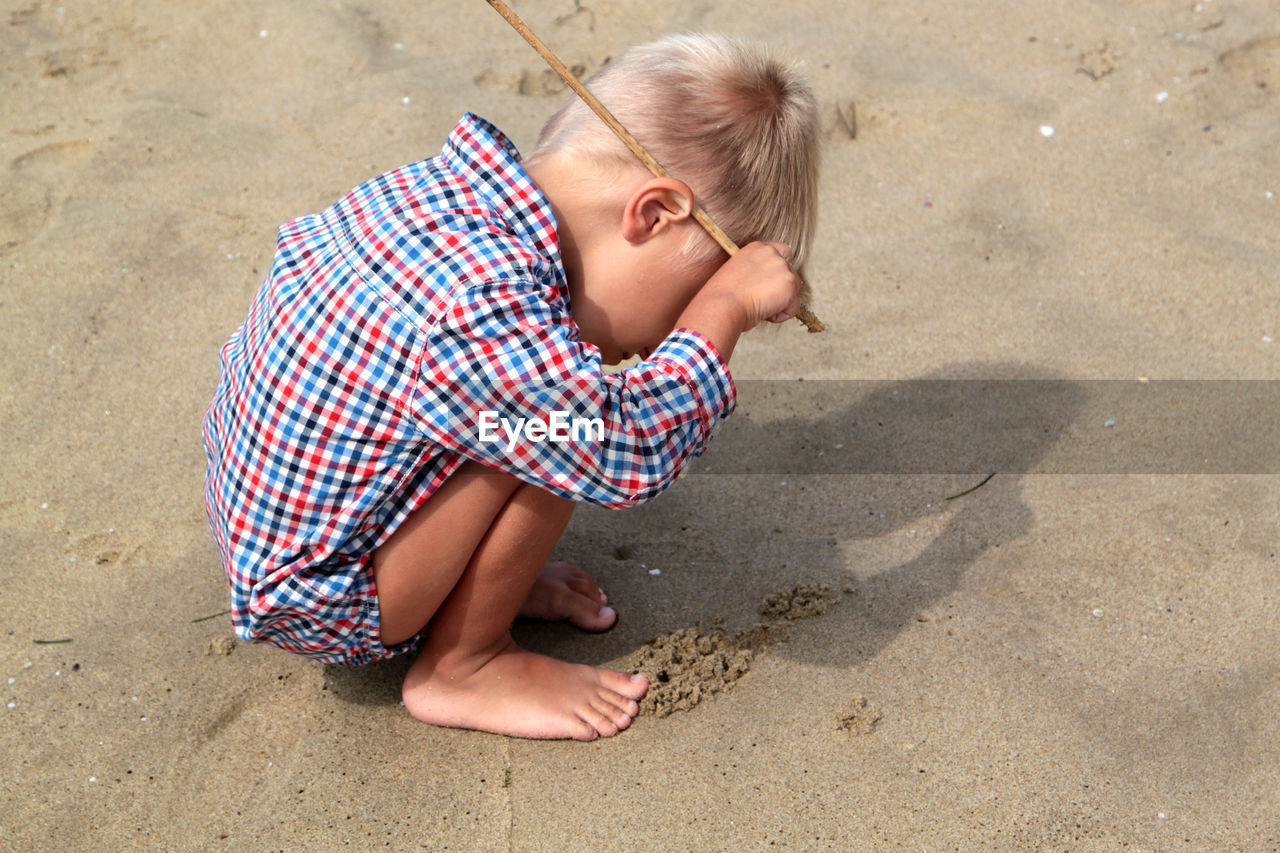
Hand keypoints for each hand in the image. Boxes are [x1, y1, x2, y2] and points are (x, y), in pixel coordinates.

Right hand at [673, 241, 802, 363]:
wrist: (721, 305)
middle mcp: (772, 254)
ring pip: (794, 289)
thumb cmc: (722, 297)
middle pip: (790, 271)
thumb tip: (768, 286)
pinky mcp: (790, 285)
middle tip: (761, 300)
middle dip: (781, 288)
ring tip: (760, 307)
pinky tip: (764, 314)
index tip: (770, 284)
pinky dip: (782, 315)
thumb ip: (755, 272)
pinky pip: (794, 307)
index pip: (782, 251)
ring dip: (781, 302)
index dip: (779, 270)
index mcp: (757, 248)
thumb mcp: (736, 274)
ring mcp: (783, 268)